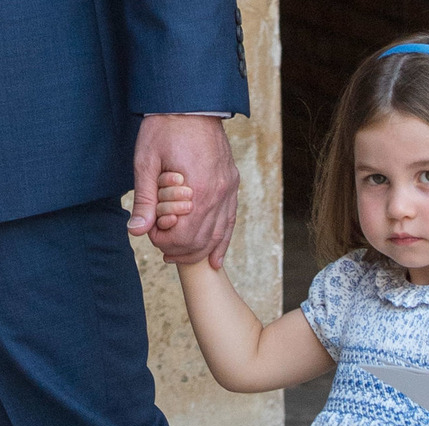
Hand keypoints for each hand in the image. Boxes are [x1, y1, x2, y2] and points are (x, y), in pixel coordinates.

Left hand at [128, 114, 239, 267]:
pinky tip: (215, 258)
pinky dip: (222, 241)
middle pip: (202, 240)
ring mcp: (228, 190)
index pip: (184, 235)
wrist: (191, 104)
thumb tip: (136, 231)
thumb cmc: (165, 129)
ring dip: (199, 250)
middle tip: (160, 246)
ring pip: (218, 234)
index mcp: (198, 190)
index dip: (164, 240)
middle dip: (179, 248)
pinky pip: (230, 220)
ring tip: (180, 256)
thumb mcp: (147, 162)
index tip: (150, 232)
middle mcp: (218, 194)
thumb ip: (145, 200)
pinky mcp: (231, 185)